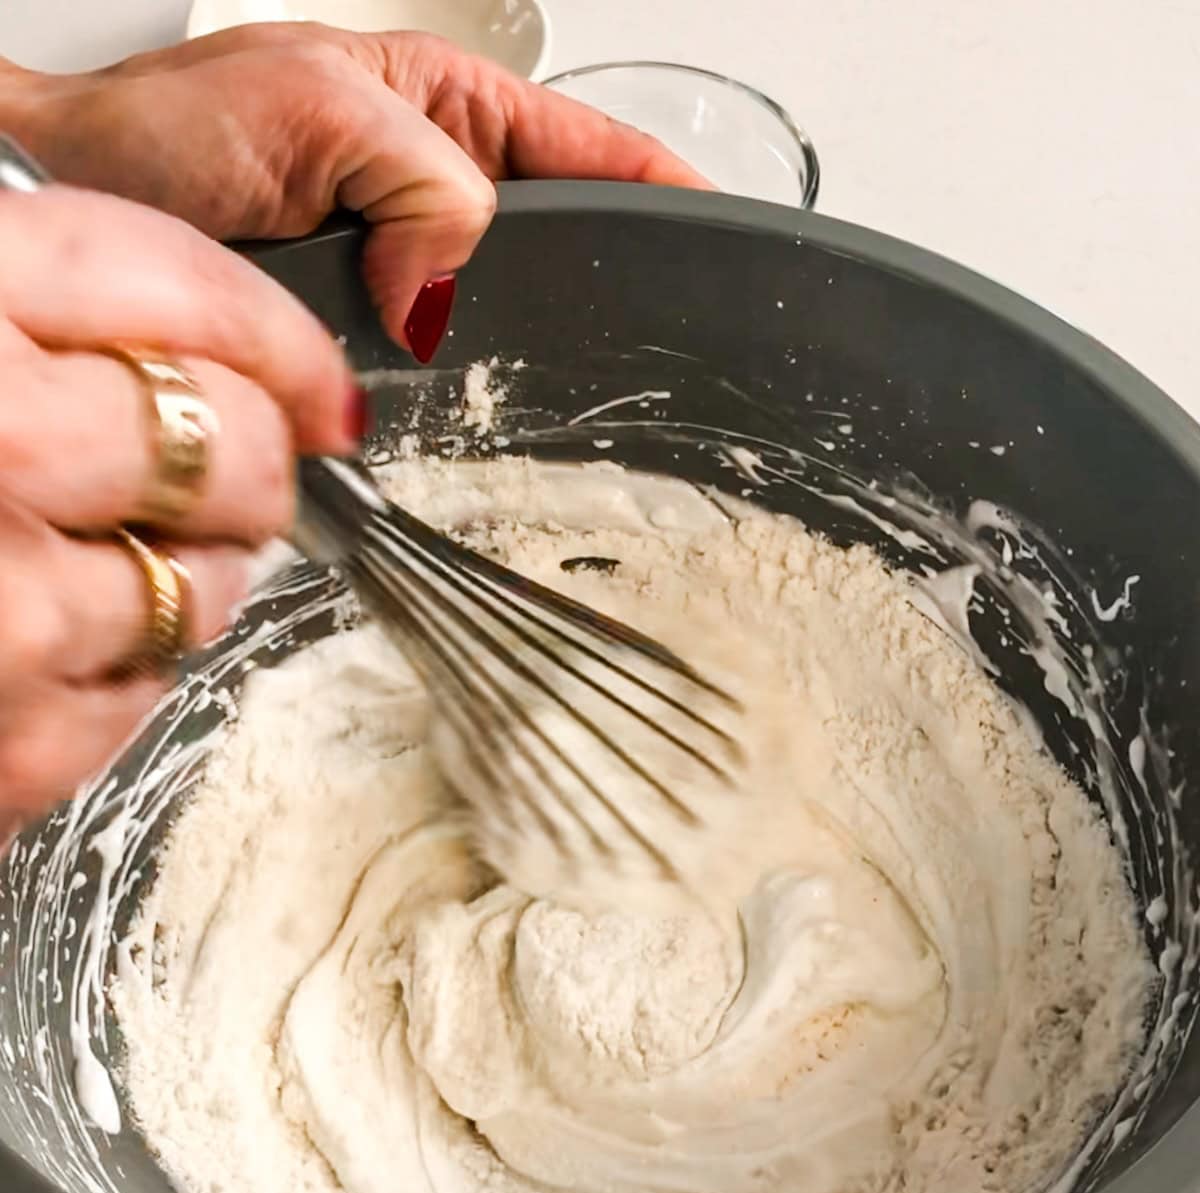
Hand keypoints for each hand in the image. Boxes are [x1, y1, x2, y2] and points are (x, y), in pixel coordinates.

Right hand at [0, 184, 352, 829]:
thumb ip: (23, 302)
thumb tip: (218, 355)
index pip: (182, 288)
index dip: (276, 340)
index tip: (314, 383)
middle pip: (228, 446)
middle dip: (249, 461)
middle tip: (218, 468)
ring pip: (202, 588)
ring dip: (188, 575)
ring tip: (92, 557)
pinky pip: (137, 702)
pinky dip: (117, 674)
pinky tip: (37, 643)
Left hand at [14, 26, 707, 351]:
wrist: (72, 206)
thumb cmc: (164, 131)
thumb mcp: (314, 109)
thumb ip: (421, 181)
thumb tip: (452, 280)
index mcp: (453, 115)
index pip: (599, 155)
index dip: (672, 195)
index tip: (737, 245)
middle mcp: (443, 203)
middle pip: (569, 257)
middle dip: (603, 301)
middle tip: (651, 353)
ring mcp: (411, 282)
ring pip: (509, 328)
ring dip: (525, 360)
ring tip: (560, 397)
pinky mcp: (374, 351)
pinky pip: (446, 381)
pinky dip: (461, 402)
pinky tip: (473, 419)